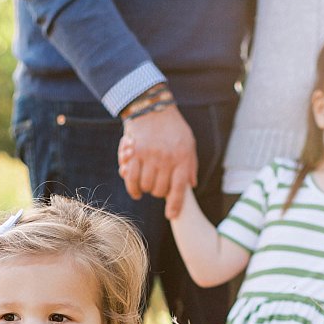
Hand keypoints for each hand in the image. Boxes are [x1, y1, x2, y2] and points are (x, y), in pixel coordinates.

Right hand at [117, 104, 196, 218]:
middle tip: (158, 186)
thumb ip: (190, 165)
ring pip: (146, 186)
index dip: (175, 205)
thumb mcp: (188, 143)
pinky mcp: (134, 154)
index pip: (180, 189)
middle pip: (160, 190)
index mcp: (182, 158)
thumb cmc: (172, 127)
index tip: (171, 216)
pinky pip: (131, 179)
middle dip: (159, 192)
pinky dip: (132, 188)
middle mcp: (166, 159)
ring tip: (148, 181)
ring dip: (146, 188)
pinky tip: (136, 191)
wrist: (152, 107)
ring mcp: (150, 157)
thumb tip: (192, 185)